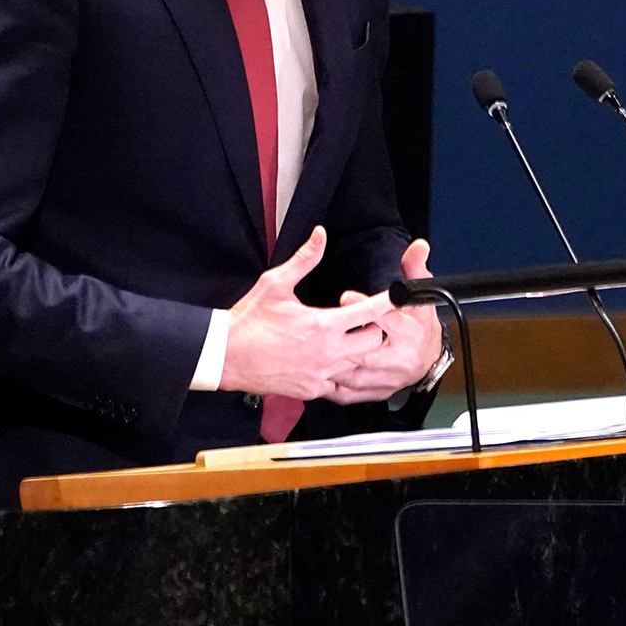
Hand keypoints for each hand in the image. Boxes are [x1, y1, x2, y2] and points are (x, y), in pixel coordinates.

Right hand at [216, 226, 395, 399]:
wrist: (225, 356)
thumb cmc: (249, 320)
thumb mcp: (276, 283)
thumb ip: (304, 259)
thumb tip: (320, 234)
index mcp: (323, 325)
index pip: (370, 312)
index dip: (389, 302)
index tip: (401, 296)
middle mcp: (328, 353)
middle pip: (374, 342)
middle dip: (376, 329)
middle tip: (367, 320)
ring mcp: (321, 375)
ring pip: (359, 367)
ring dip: (360, 353)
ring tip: (353, 341)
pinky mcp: (311, 391)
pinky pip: (339, 386)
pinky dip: (342, 375)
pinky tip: (335, 364)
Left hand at [327, 238, 444, 404]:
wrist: (429, 360)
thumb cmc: (420, 327)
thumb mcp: (420, 296)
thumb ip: (415, 270)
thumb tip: (418, 246)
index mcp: (409, 333)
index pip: (388, 320)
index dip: (365, 307)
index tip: (345, 296)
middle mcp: (398, 359)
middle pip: (365, 351)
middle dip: (341, 340)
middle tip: (317, 328)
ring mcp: (387, 379)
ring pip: (354, 375)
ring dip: (332, 364)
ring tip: (311, 350)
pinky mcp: (377, 392)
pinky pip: (350, 394)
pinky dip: (332, 386)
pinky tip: (317, 374)